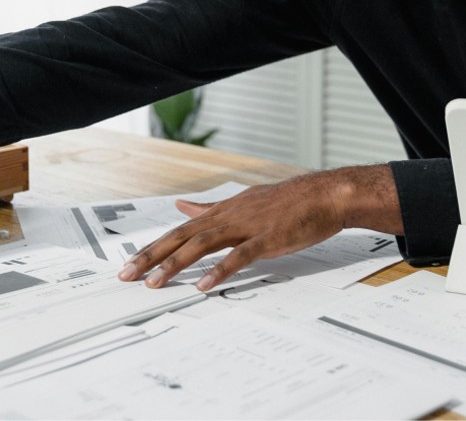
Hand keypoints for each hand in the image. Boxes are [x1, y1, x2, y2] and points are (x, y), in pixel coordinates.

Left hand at [118, 164, 401, 290]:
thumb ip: (212, 208)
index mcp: (225, 209)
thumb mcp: (245, 200)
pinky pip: (239, 256)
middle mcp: (231, 215)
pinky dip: (219, 271)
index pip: (182, 229)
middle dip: (152, 255)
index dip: (155, 246)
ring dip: (176, 264)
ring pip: (204, 244)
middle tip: (126, 275)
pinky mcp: (268, 239)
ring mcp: (248, 226)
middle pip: (184, 235)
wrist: (325, 194)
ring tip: (154, 284)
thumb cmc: (289, 201)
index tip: (130, 262)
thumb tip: (183, 207)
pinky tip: (203, 285)